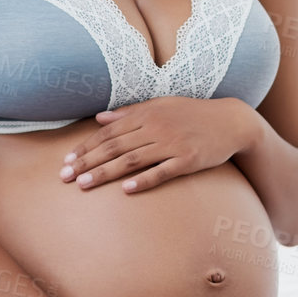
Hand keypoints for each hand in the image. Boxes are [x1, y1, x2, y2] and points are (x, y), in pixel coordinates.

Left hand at [60, 96, 256, 192]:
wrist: (232, 121)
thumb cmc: (193, 114)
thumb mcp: (161, 105)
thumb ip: (129, 112)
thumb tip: (99, 117)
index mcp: (147, 113)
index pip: (109, 132)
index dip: (86, 147)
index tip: (67, 161)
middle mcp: (156, 127)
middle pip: (115, 147)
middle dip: (87, 162)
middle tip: (65, 177)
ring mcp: (172, 144)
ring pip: (132, 160)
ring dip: (105, 173)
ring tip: (84, 185)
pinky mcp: (188, 159)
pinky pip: (162, 172)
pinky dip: (143, 180)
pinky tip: (126, 190)